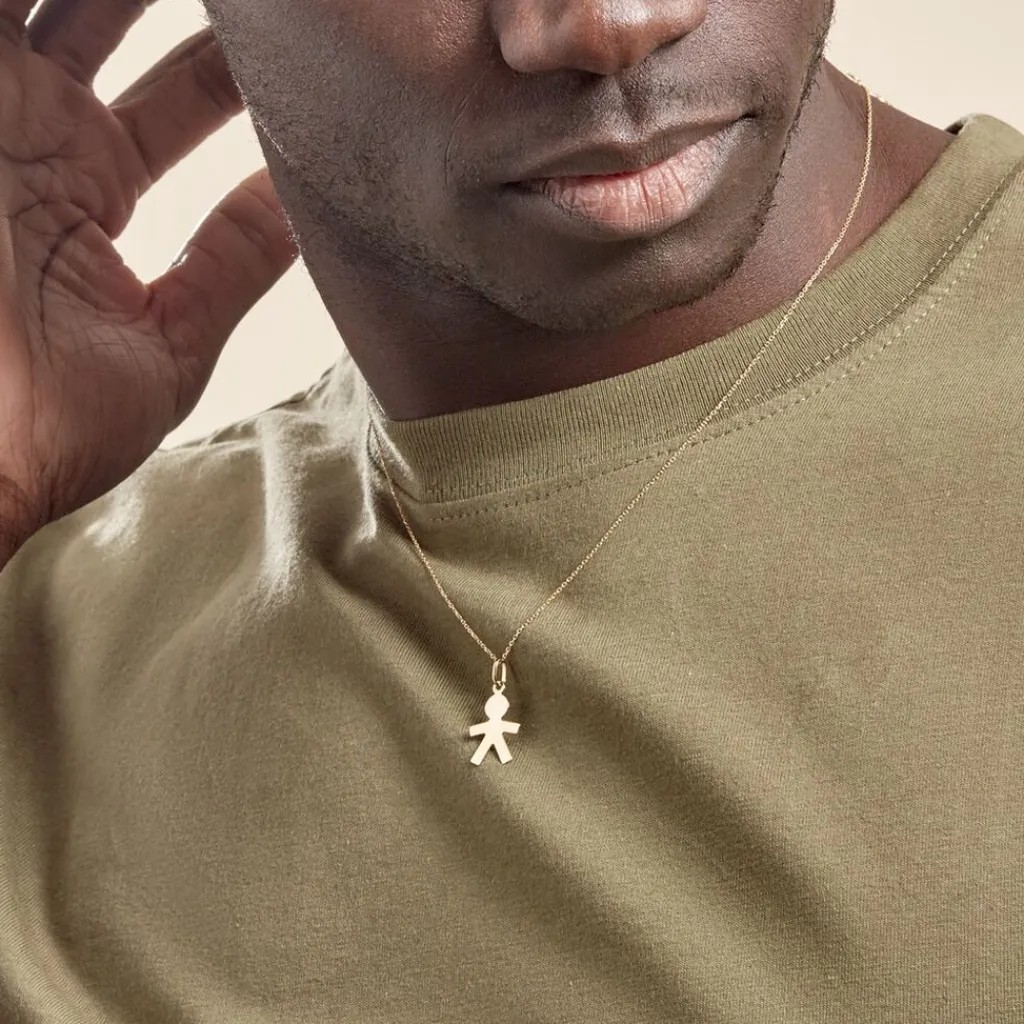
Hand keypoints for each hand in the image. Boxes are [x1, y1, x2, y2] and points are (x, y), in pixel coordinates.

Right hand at [0, 0, 296, 554]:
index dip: (232, 66)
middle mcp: (32, 134)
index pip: (177, 97)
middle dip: (189, 5)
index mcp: (89, 187)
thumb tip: (307, 212)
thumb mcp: (172, 340)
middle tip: (271, 1)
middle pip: (109, 13)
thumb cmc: (54, 427)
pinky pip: (6, 2)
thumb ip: (235, 266)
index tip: (303, 49)